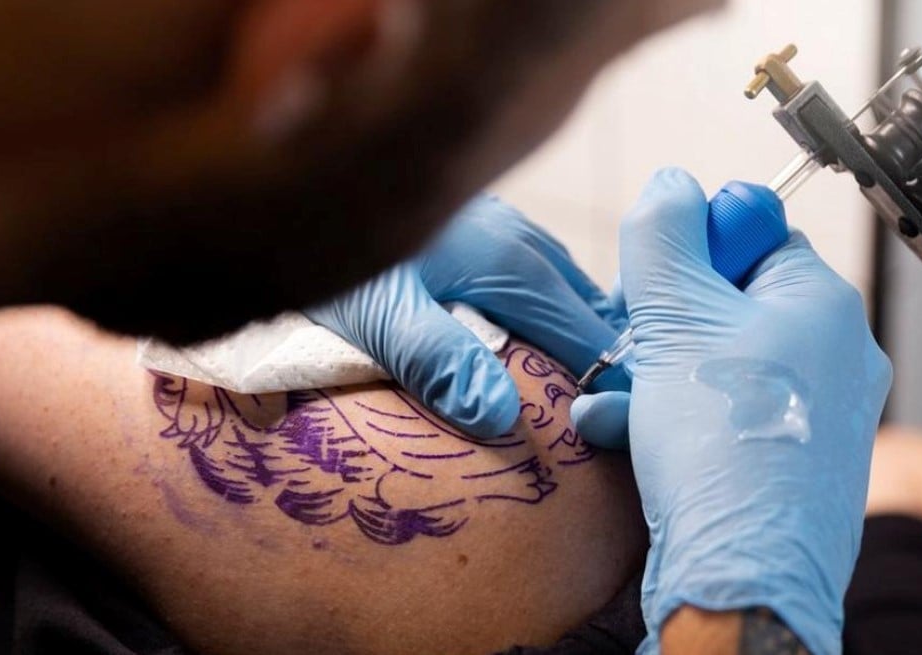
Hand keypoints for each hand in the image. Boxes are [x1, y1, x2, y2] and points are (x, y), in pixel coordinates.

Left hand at [307, 194, 628, 438]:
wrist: (296, 182)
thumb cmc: (330, 254)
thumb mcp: (378, 317)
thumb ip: (439, 361)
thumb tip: (504, 418)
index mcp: (511, 263)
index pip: (589, 335)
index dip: (613, 384)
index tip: (625, 432)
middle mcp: (520, 237)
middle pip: (586, 309)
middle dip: (602, 361)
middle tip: (612, 421)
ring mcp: (502, 223)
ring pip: (564, 288)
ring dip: (576, 334)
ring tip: (582, 388)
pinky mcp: (479, 222)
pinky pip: (537, 272)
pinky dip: (549, 310)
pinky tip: (531, 336)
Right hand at [572, 168, 890, 652]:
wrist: (746, 576)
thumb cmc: (723, 445)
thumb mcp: (675, 315)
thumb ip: (665, 233)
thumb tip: (672, 183)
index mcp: (822, 302)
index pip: (756, 232)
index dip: (694, 248)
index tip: (653, 281)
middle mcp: (835, 353)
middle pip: (731, 301)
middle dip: (661, 319)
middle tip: (624, 341)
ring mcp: (818, 414)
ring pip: (719, 364)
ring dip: (654, 372)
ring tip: (612, 399)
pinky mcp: (793, 464)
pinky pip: (727, 416)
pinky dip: (675, 418)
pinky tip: (622, 433)